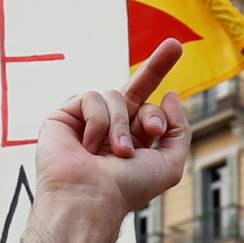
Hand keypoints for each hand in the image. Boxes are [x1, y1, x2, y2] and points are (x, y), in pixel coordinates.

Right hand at [35, 41, 191, 226]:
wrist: (91, 197)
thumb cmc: (128, 187)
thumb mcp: (170, 163)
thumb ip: (179, 129)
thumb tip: (171, 94)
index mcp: (135, 139)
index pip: (151, 110)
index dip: (162, 102)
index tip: (170, 83)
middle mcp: (111, 127)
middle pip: (136, 86)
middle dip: (158, 64)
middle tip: (175, 45)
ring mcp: (87, 120)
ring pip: (117, 96)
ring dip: (123, 126)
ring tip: (117, 152)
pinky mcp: (64, 115)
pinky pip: (92, 98)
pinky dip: (98, 121)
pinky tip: (88, 145)